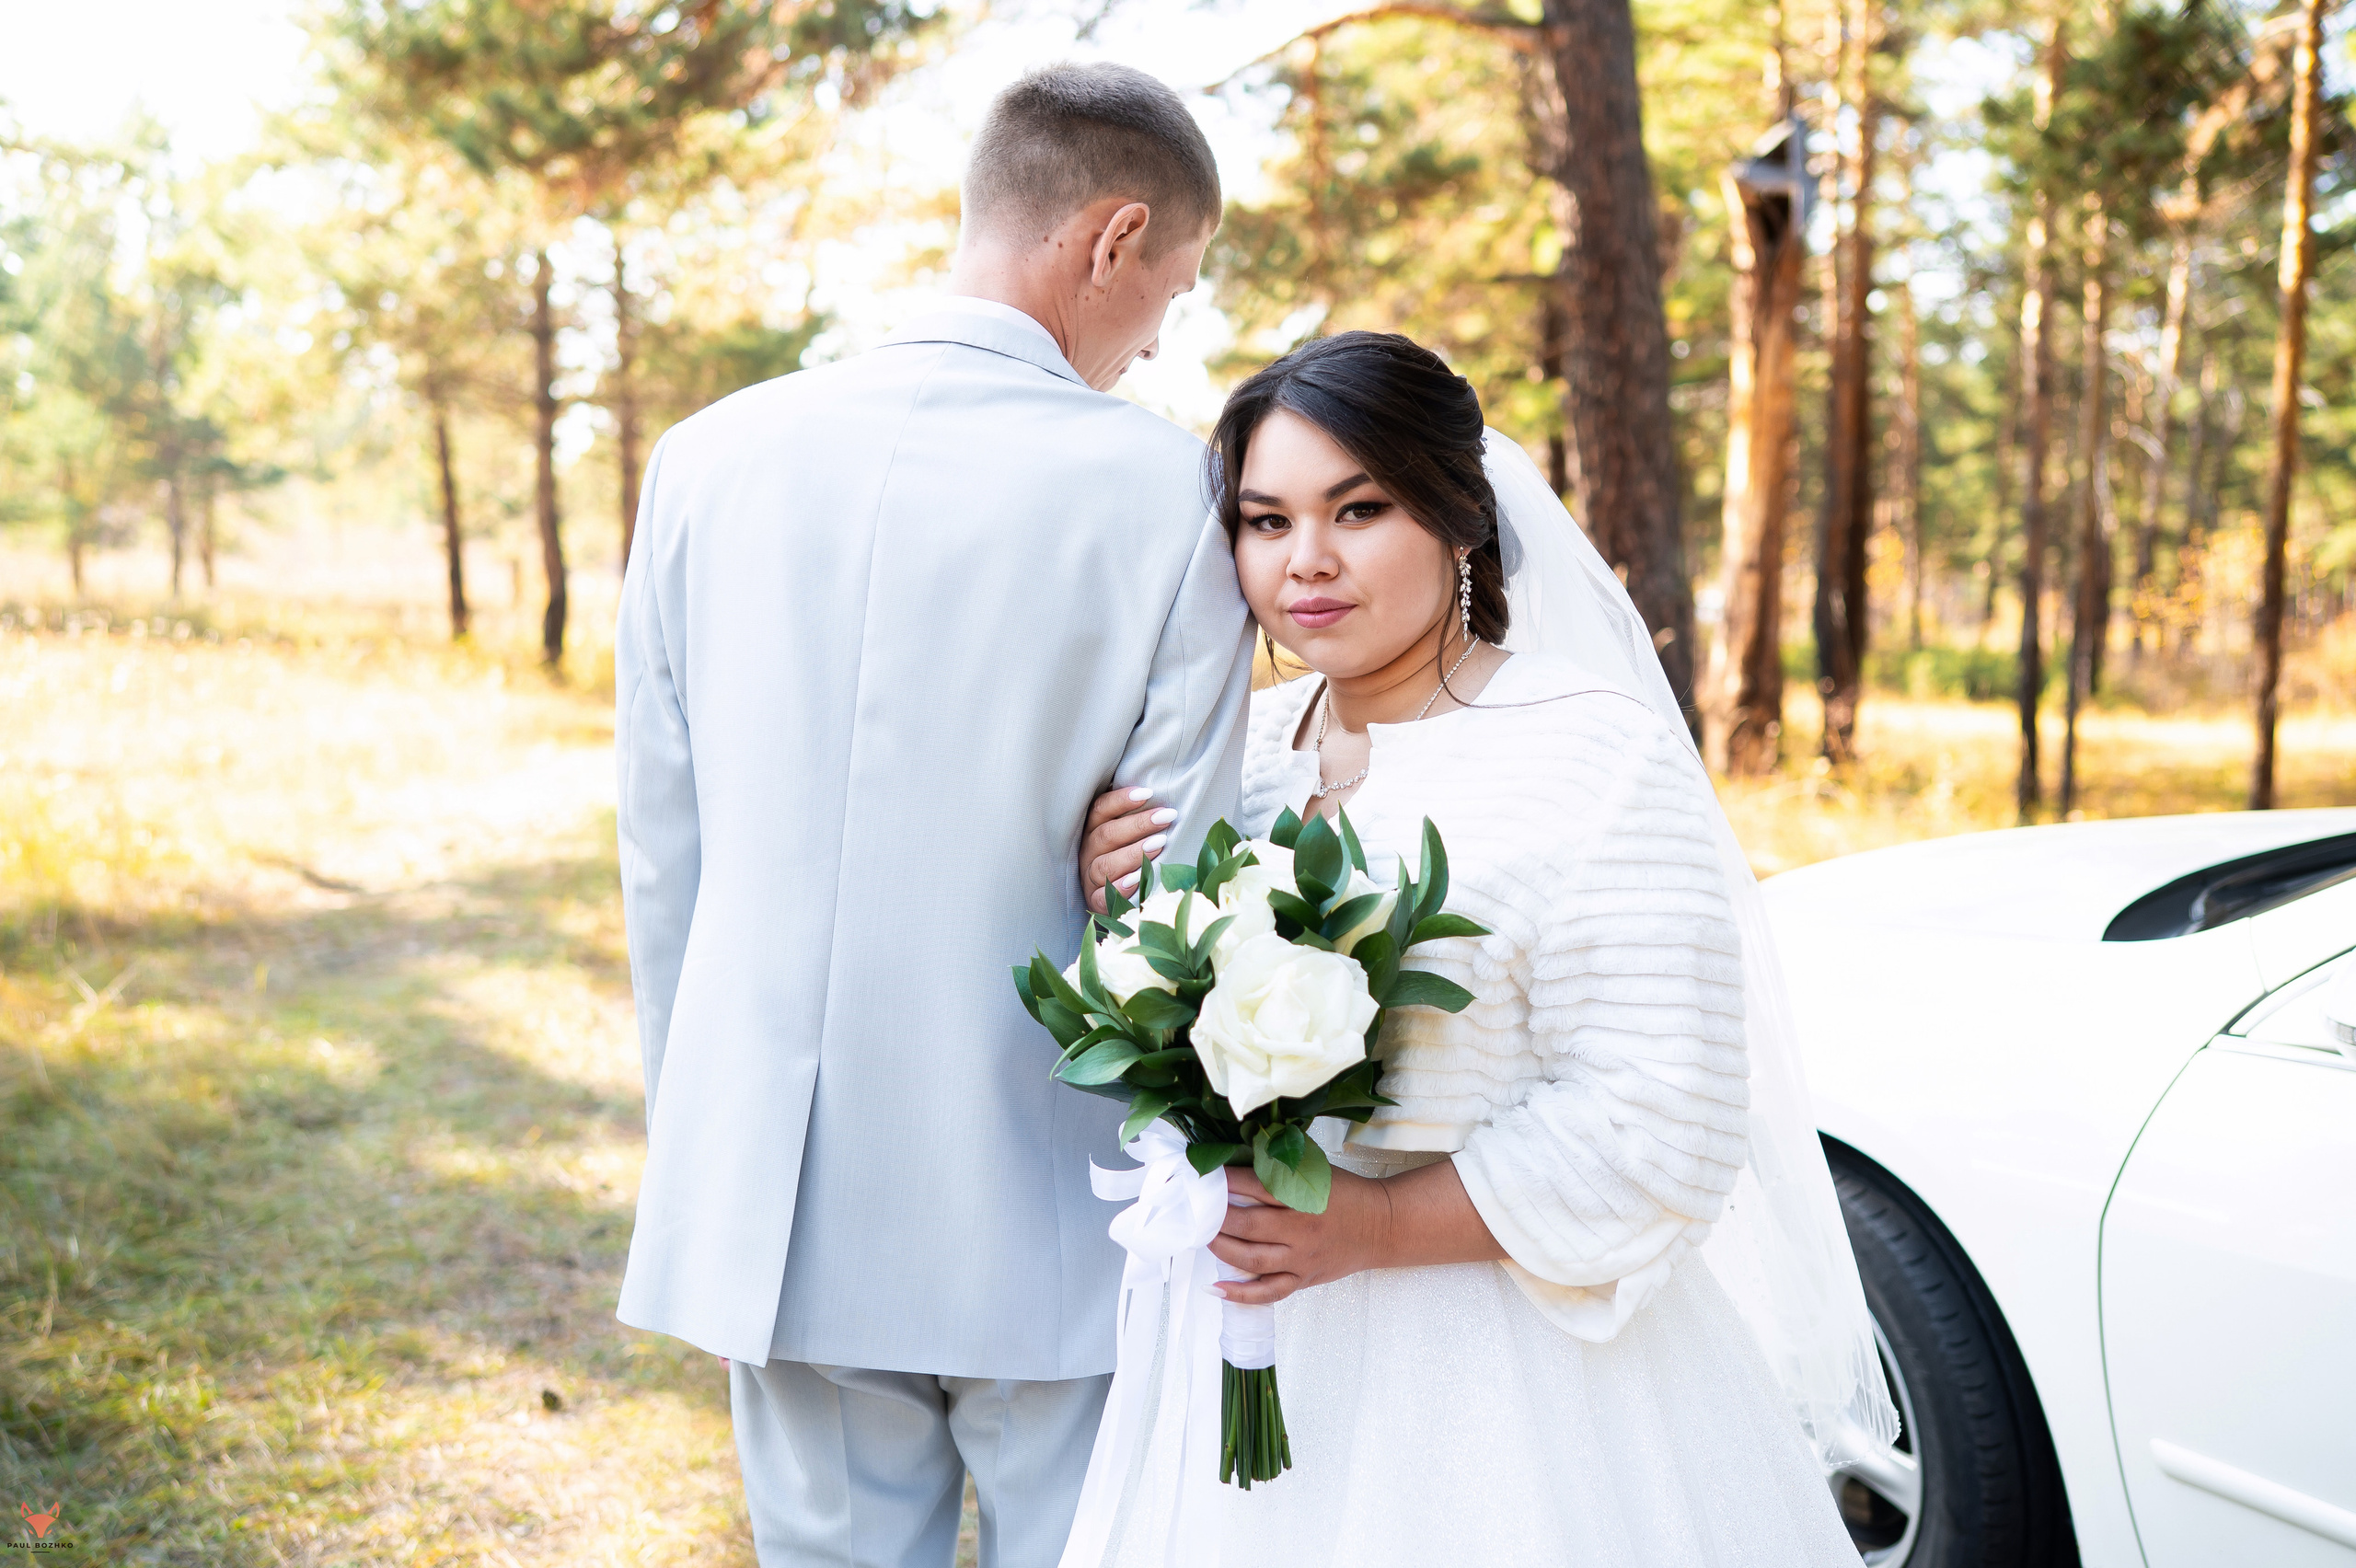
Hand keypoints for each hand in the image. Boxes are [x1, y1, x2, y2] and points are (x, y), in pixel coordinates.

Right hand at [1080, 786, 1177, 913]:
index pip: (1100, 810)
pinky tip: (1139, 879)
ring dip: (1133, 853)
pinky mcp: (1095, 902)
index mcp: (1093, 832)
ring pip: (1104, 865)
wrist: (1117, 904)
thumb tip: (1161, 797)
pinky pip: (1102, 896)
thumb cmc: (1128, 860)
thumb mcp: (1127, 837)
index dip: (1121, 800)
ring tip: (1160, 844)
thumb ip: (1136, 818)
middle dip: (1137, 824)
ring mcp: (1089, 878)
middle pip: (1106, 835)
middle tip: (1166, 816)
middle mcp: (1088, 853)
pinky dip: (1120, 888)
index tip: (1148, 793)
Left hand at [1207, 1168, 1395, 1305]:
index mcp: (1303, 1196)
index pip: (1255, 1186)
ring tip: (1202, 1237)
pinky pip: (1269, 1291)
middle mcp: (1300, 1229)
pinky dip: (1242, 1294)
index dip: (1226, 1181)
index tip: (1204, 1176)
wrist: (1382, 1225)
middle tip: (1196, 1209)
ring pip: (1252, 1258)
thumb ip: (1282, 1166)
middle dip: (1216, 1217)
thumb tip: (1240, 1154)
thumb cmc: (1347, 1194)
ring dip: (1221, 1248)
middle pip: (1248, 1224)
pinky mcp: (1303, 1278)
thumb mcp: (1317, 1170)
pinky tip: (1217, 1289)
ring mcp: (1301, 1258)